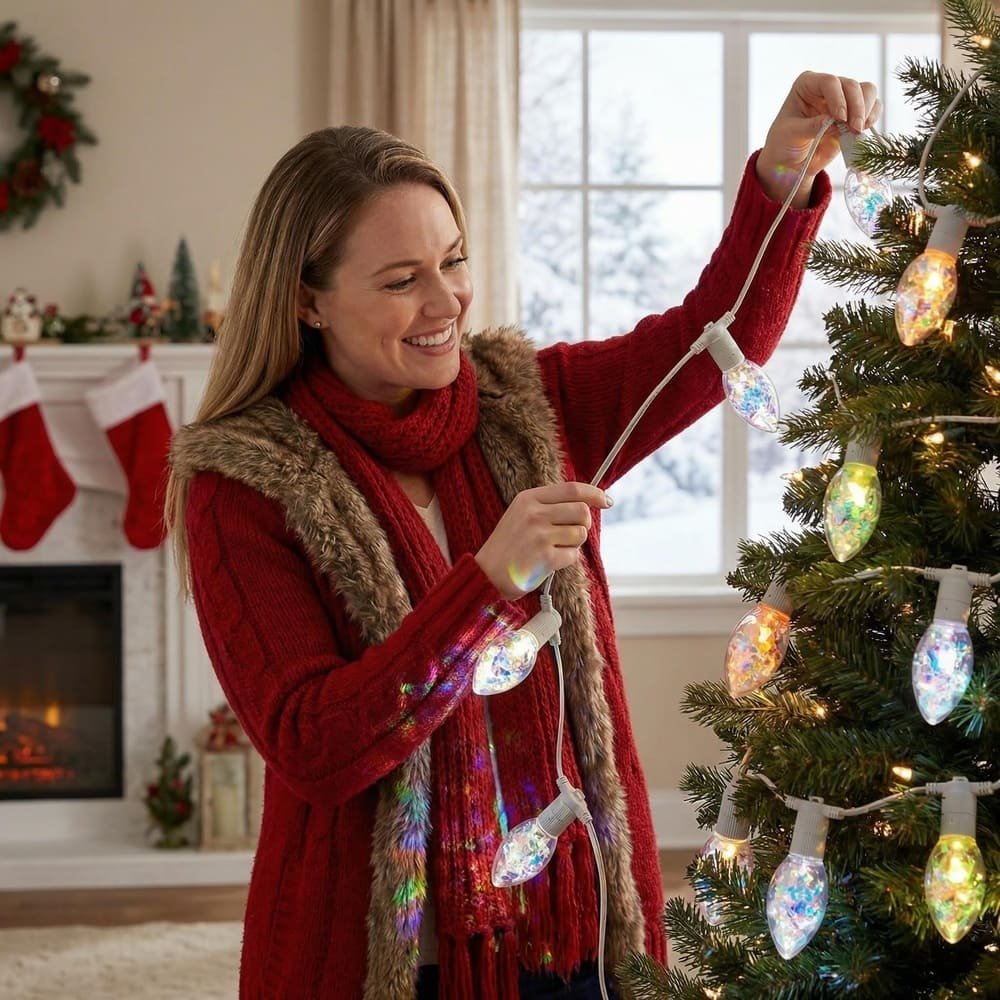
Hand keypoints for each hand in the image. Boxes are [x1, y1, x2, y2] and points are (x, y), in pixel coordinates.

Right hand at [475, 482, 611, 598]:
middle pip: (582, 511)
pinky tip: (548, 562)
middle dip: (583, 524)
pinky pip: (573, 555)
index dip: (594, 493)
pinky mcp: (546, 558)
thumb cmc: (509, 545)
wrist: (486, 575)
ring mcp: (540, 536)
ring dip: (573, 544)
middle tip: (570, 533)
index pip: (572, 489)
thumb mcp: (521, 514)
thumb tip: (588, 504)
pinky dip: (566, 560)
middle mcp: (534, 514)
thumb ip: (549, 505)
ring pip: (580, 534)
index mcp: (528, 498)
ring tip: (553, 548)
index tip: (606, 500)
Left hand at [756, 71, 880, 206]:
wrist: (791, 163)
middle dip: (856, 106)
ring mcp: (842, 100)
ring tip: (858, 129)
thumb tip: (833, 121)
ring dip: (867, 110)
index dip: (838, 98)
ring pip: (867, 91)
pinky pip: (873, 107)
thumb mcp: (791, 135)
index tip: (839, 118)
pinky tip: (864, 130)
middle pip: (851, 85)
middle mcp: (827, 88)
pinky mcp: (853, 115)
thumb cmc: (784, 144)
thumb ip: (812, 126)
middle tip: (854, 128)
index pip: (829, 82)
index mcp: (807, 85)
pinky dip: (873, 117)